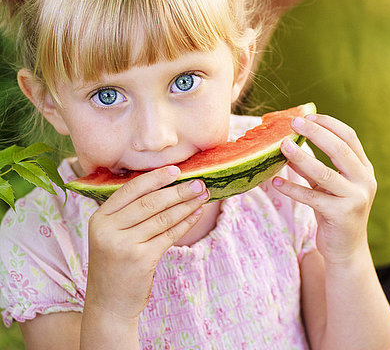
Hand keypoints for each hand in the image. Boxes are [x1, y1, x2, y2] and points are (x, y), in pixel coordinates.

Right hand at [85, 166, 208, 321]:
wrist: (108, 305)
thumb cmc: (115, 265)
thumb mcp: (111, 235)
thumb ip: (129, 213)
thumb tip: (165, 186)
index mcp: (100, 218)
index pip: (131, 189)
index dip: (155, 178)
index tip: (176, 170)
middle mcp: (108, 229)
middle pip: (150, 202)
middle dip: (177, 191)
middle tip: (199, 183)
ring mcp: (124, 245)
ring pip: (162, 217)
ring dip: (186, 205)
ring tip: (203, 196)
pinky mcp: (140, 259)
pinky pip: (169, 235)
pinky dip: (185, 223)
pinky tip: (196, 214)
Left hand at [272, 114, 375, 263]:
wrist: (346, 250)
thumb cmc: (334, 212)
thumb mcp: (327, 185)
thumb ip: (314, 166)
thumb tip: (290, 143)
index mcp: (364, 169)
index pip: (349, 137)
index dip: (329, 123)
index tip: (308, 115)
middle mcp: (365, 181)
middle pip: (340, 149)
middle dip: (315, 132)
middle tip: (293, 122)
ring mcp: (355, 199)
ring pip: (325, 173)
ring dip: (301, 157)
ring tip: (282, 145)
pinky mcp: (341, 215)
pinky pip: (312, 197)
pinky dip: (292, 188)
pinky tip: (275, 182)